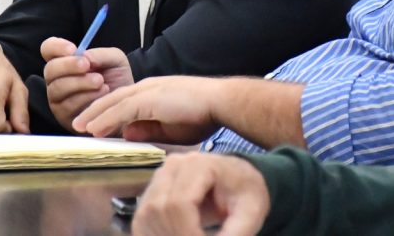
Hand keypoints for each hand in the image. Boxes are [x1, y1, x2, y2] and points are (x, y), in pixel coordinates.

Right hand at [40, 37, 134, 130]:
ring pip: (58, 88)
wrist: (125, 104)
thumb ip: (101, 54)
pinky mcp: (64, 115)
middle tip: (86, 65)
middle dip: (68, 65)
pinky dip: (85, 98)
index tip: (73, 49)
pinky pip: (67, 105)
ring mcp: (58, 98)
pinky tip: (101, 94)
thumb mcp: (115, 60)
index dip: (56, 47)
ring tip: (100, 81)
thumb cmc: (116, 79)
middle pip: (49, 69)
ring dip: (80, 83)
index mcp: (65, 60)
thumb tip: (85, 56)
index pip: (48, 49)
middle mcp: (57, 78)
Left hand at [72, 76, 222, 144]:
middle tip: (78, 123)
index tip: (94, 123)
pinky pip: (122, 109)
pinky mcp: (151, 98)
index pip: (124, 100)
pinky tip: (94, 128)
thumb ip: (149, 128)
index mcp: (154, 92)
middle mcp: (148, 87)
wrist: (220, 101)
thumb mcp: (171, 127)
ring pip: (114, 102)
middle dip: (94, 111)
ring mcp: (149, 90)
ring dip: (94, 114)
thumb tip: (127, 133)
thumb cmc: (204, 114)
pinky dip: (106, 119)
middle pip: (114, 98)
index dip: (107, 111)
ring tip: (79, 126)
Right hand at [132, 153, 270, 235]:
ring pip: (146, 218)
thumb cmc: (246, 191)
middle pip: (159, 211)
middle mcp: (172, 166)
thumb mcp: (251, 212)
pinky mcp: (151, 193)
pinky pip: (142, 221)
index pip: (180, 205)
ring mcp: (158, 178)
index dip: (188, 234)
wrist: (238, 178)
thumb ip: (238, 234)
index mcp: (198, 165)